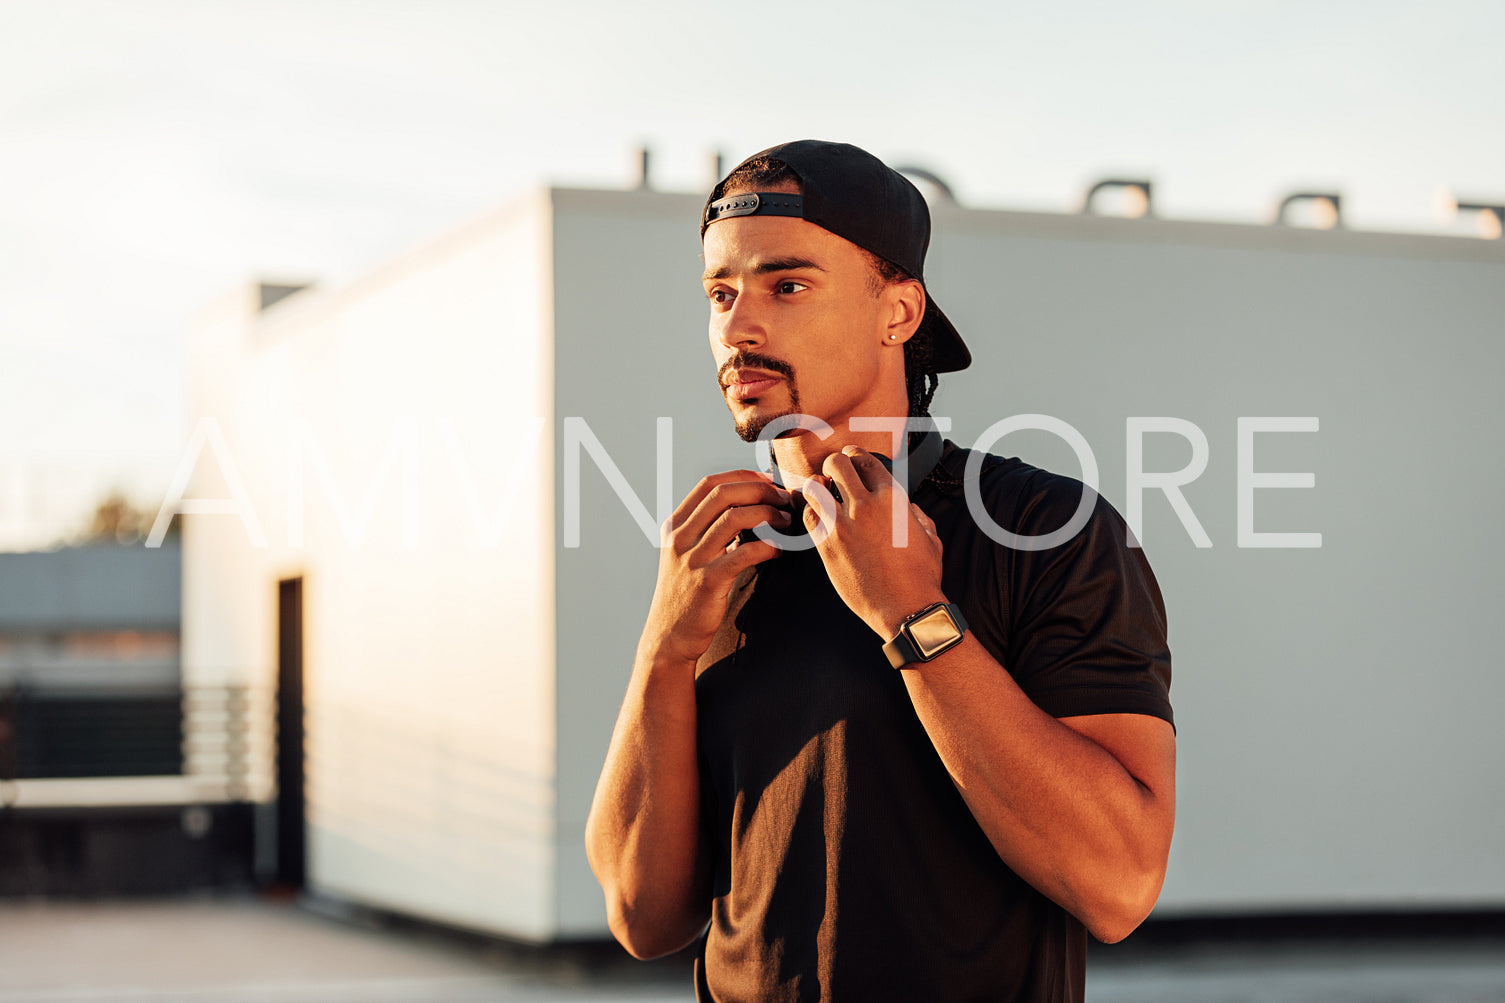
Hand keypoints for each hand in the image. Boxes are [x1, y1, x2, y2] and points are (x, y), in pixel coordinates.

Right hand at [641, 470, 791, 667]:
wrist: (669, 636)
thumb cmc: (686, 595)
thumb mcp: (685, 556)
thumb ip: (706, 532)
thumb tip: (745, 510)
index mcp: (675, 526)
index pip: (709, 484)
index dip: (742, 477)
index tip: (766, 481)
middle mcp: (680, 538)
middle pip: (722, 494)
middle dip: (759, 490)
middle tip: (782, 499)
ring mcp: (692, 559)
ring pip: (734, 518)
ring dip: (768, 514)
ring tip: (785, 521)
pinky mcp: (707, 581)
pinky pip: (744, 553)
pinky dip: (768, 546)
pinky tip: (779, 550)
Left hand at [800, 446, 945, 638]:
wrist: (906, 608)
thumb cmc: (921, 575)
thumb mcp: (929, 536)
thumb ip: (916, 514)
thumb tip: (907, 506)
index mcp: (892, 498)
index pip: (865, 460)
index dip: (855, 455)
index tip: (850, 460)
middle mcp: (866, 506)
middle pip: (837, 464)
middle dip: (834, 466)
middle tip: (833, 475)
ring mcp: (843, 525)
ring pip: (815, 486)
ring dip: (817, 486)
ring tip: (820, 492)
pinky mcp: (827, 546)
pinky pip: (808, 516)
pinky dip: (810, 511)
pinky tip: (817, 516)